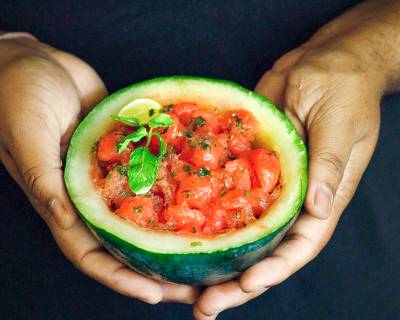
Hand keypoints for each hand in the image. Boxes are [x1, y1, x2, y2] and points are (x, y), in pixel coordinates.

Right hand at [0, 36, 197, 303]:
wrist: (32, 60)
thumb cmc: (16, 93)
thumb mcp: (27, 134)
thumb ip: (44, 177)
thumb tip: (64, 219)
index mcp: (61, 201)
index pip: (91, 253)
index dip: (120, 277)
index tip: (156, 294)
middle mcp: (88, 195)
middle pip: (124, 241)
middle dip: (156, 265)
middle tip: (194, 283)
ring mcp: (109, 173)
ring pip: (141, 211)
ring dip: (169, 232)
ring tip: (204, 248)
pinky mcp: (123, 150)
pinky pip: (150, 171)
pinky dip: (171, 184)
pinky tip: (198, 193)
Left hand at [193, 35, 383, 319]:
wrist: (323, 60)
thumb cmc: (344, 85)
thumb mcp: (340, 121)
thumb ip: (328, 165)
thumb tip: (317, 209)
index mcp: (322, 195)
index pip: (300, 244)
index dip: (275, 270)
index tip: (246, 286)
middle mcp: (293, 197)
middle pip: (266, 249)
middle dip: (239, 281)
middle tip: (205, 305)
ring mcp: (268, 182)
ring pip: (243, 230)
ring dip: (219, 259)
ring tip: (188, 286)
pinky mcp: (248, 163)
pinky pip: (227, 193)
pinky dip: (208, 215)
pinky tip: (183, 233)